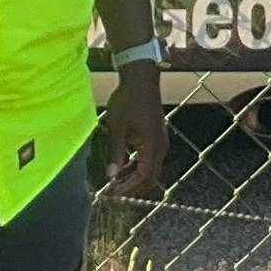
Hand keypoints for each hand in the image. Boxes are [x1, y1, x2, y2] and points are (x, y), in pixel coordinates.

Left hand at [100, 64, 167, 198]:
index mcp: (151, 145)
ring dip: (133, 177)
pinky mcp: (155, 135)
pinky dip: (136, 166)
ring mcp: (159, 140)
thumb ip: (115, 153)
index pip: (144, 177)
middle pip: (149, 176)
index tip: (112, 192)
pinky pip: (148, 158)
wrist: (140, 78)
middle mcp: (160, 146)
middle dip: (131, 186)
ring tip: (114, 181)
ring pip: (149, 168)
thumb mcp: (117, 128)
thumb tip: (111, 176)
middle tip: (112, 191)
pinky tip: (122, 167)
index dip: (128, 188)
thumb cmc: (128, 100)